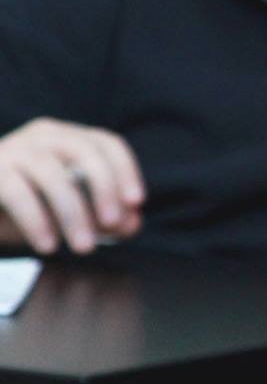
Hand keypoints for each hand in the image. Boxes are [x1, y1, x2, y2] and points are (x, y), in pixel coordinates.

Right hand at [0, 118, 144, 253]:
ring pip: (51, 174)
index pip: (107, 143)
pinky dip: (37, 221)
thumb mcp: (68, 213)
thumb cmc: (27, 207)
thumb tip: (132, 223)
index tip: (135, 202)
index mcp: (68, 138)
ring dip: (72, 213)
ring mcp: (13, 150)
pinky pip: (18, 193)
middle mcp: (42, 136)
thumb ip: (103, 217)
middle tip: (112, 224)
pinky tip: (48, 245)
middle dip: (104, 188)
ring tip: (83, 247)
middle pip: (83, 151)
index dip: (125, 170)